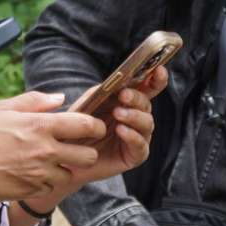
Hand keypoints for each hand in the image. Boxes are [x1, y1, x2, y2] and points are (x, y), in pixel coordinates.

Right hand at [0, 91, 106, 203]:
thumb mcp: (2, 108)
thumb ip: (34, 101)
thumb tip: (60, 99)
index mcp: (40, 126)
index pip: (85, 125)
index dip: (96, 125)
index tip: (93, 127)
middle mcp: (45, 151)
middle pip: (89, 156)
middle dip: (86, 151)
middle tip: (74, 147)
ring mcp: (39, 174)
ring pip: (70, 174)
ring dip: (64, 168)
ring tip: (48, 161)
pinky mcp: (31, 191)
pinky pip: (50, 187)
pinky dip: (46, 181)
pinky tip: (31, 172)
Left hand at [24, 67, 167, 211]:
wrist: (66, 156)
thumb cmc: (77, 128)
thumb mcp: (87, 104)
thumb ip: (103, 92)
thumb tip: (119, 82)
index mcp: (128, 103)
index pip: (148, 88)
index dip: (157, 78)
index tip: (159, 70)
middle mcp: (137, 118)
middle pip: (147, 104)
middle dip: (137, 98)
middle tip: (123, 95)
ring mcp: (138, 137)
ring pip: (147, 123)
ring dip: (134, 116)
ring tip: (118, 114)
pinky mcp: (134, 156)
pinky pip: (141, 145)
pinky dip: (132, 136)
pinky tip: (121, 130)